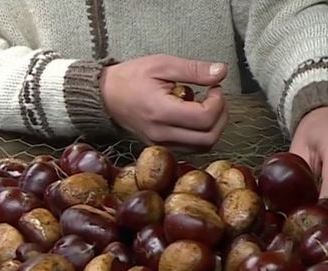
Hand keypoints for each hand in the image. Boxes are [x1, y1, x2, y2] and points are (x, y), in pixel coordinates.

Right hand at [100, 54, 228, 151]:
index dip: (218, 102)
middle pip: (208, 138)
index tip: (214, 87)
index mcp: (161, 111)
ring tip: (207, 107)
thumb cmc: (132, 77)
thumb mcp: (163, 64)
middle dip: (220, 117)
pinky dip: (201, 135)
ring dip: (213, 128)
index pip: (205, 118)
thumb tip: (221, 72)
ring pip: (202, 148)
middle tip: (215, 98)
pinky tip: (195, 117)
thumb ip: (194, 69)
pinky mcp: (160, 147)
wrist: (105, 96)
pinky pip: (191, 149)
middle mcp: (161, 134)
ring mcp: (160, 144)